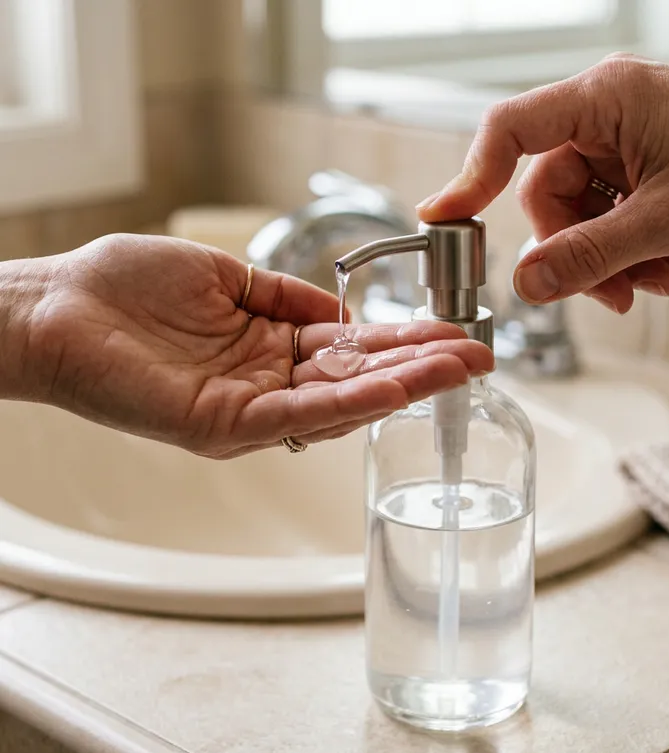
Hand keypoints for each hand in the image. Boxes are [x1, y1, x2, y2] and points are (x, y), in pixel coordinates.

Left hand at [10, 234, 491, 457]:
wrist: (54, 307)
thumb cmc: (126, 290)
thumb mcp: (225, 278)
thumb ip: (284, 296)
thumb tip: (338, 307)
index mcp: (269, 349)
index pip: (351, 348)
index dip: (403, 340)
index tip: (451, 331)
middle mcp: (268, 386)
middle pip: (359, 379)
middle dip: (422, 367)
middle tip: (480, 357)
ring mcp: (249, 410)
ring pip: (341, 401)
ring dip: (403, 385)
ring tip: (459, 370)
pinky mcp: (224, 425)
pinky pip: (300, 414)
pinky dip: (352, 402)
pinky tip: (398, 388)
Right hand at [418, 55, 668, 312]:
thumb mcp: (668, 220)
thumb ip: (591, 256)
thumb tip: (526, 285)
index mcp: (604, 101)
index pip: (509, 130)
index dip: (471, 176)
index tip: (443, 218)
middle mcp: (604, 115)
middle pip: (548, 195)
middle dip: (578, 252)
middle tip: (613, 293)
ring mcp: (621, 141)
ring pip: (579, 215)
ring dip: (609, 260)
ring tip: (658, 280)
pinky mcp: (638, 164)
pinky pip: (607, 215)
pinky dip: (629, 250)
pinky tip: (667, 266)